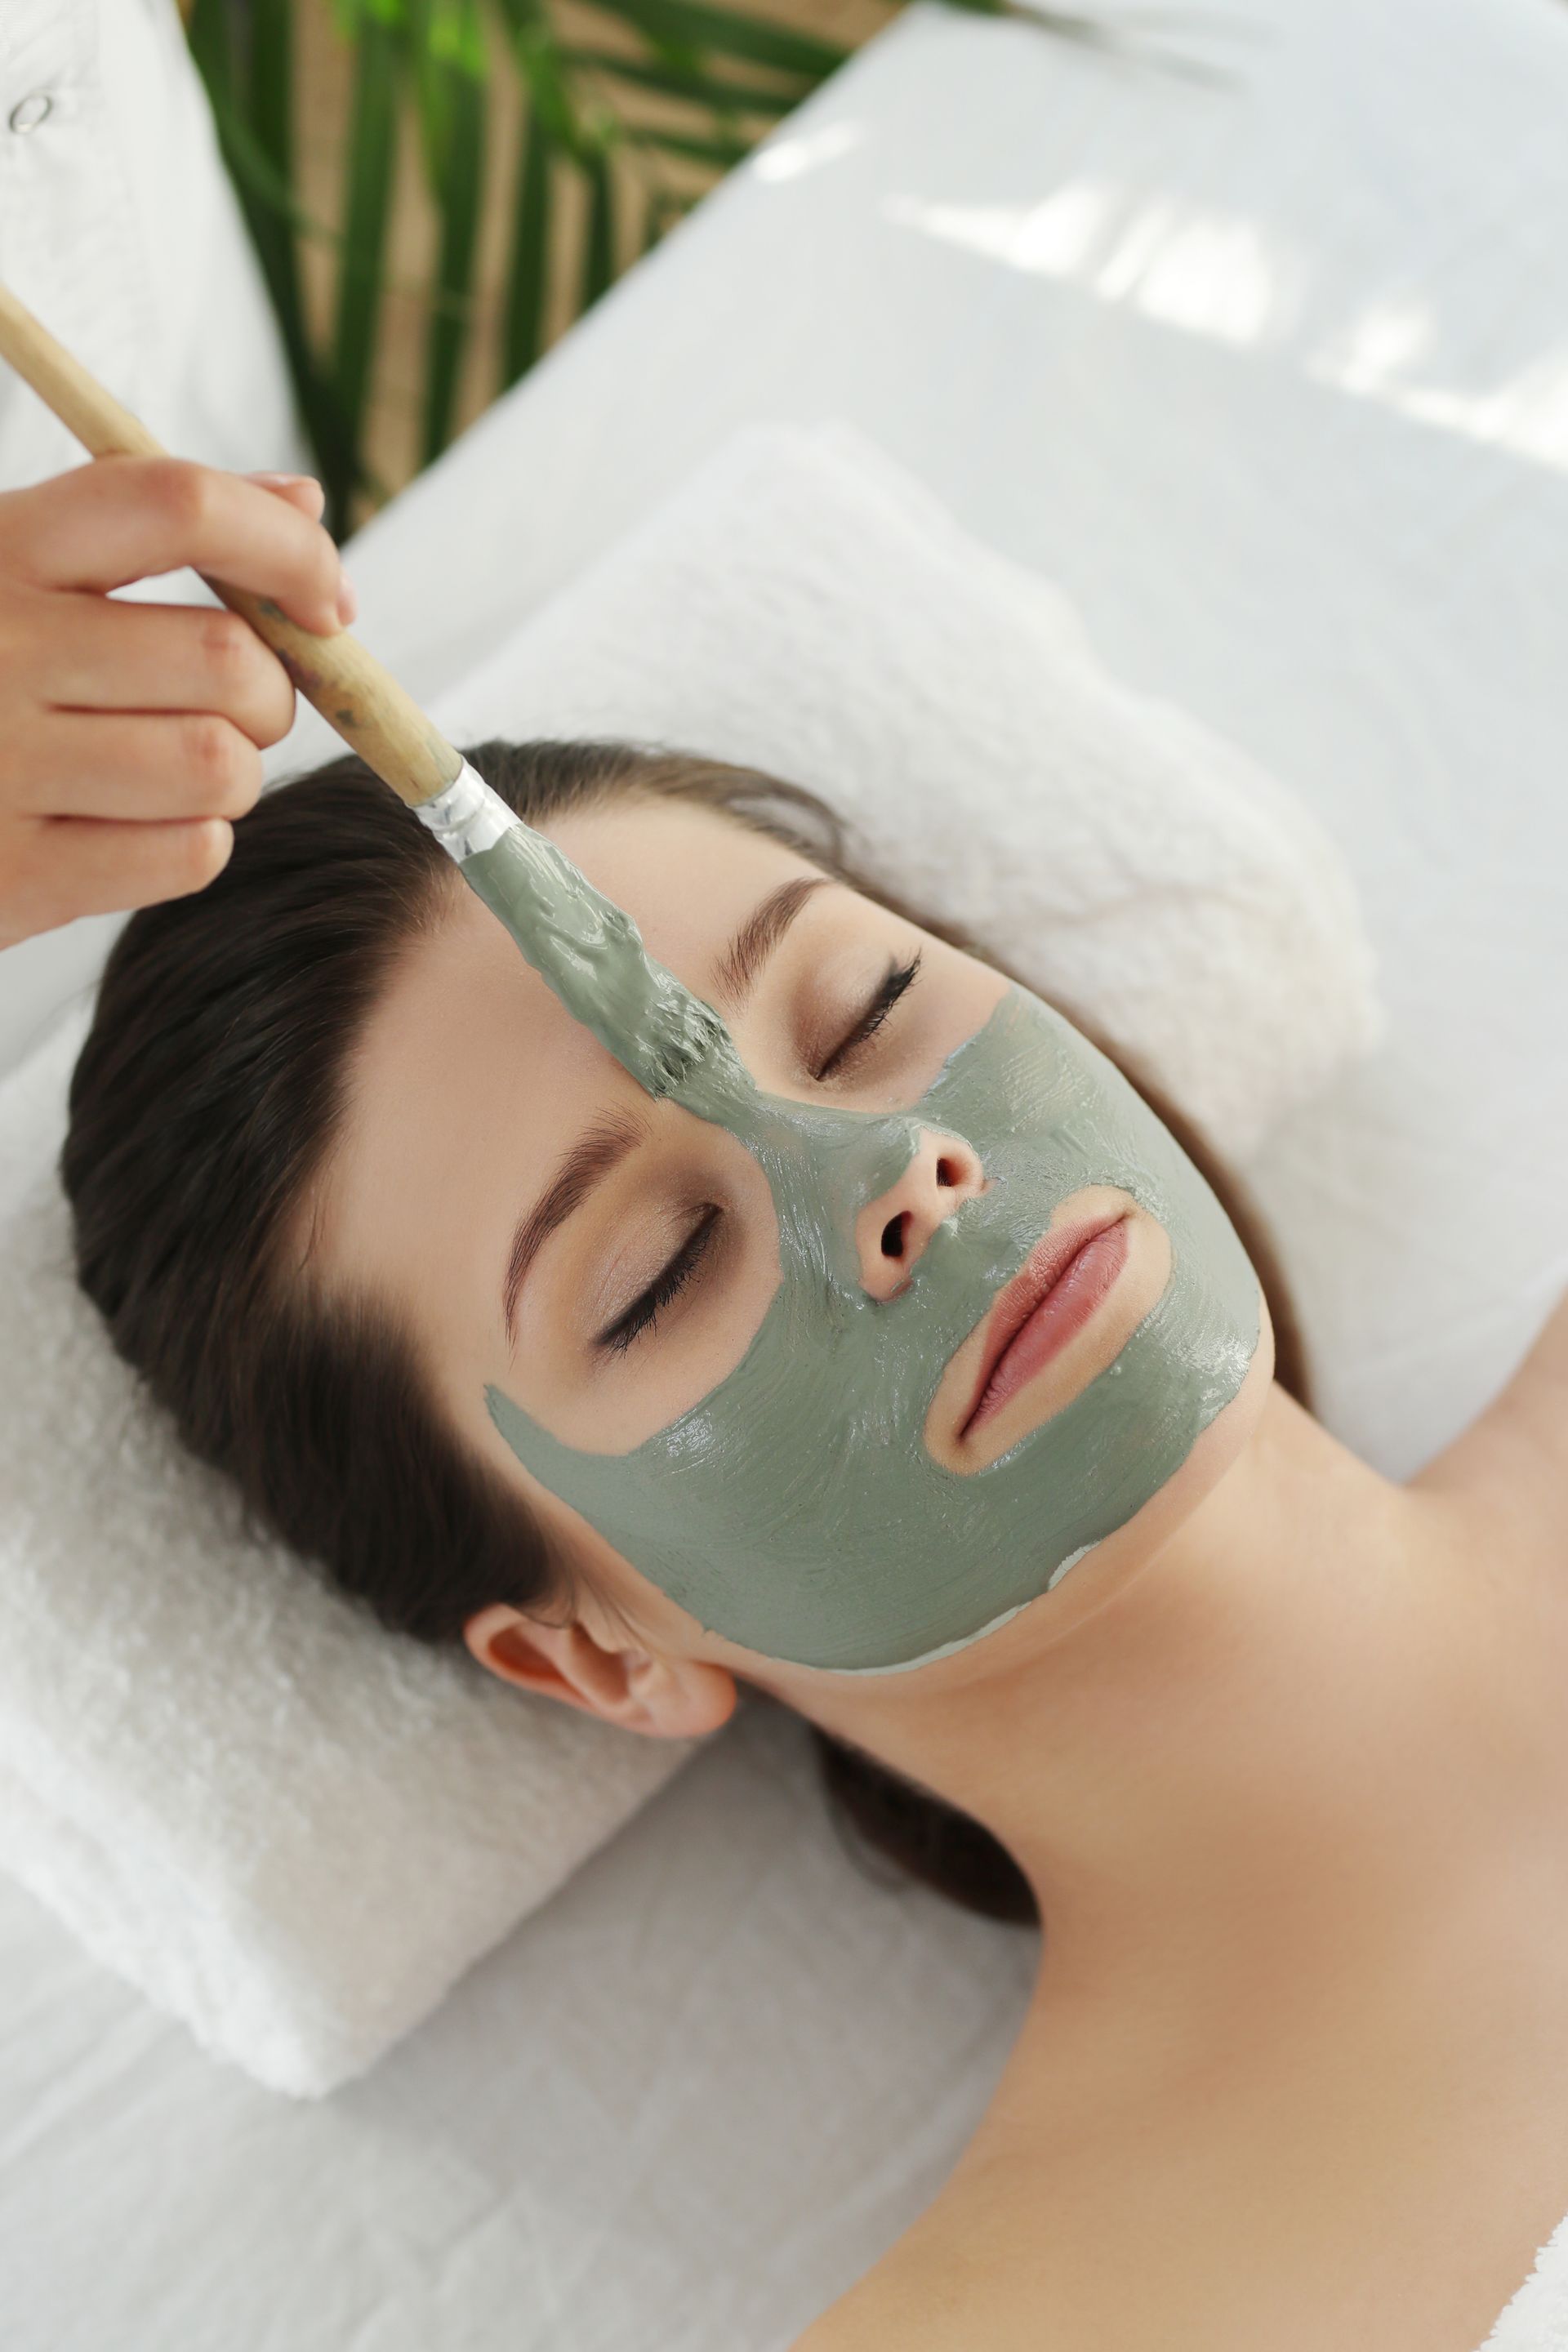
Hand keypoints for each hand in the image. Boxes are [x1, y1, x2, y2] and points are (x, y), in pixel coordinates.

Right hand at [0, 457, 354, 949]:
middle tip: (234, 708)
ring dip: (231, 775)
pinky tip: (136, 824)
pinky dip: (194, 844)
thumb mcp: (15, 566)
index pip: (178, 506)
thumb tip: (304, 500)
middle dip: (268, 691)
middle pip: (225, 658)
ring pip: (218, 765)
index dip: (286, 548)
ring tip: (172, 770)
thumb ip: (150, 525)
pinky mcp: (14, 875)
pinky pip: (188, 854)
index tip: (325, 602)